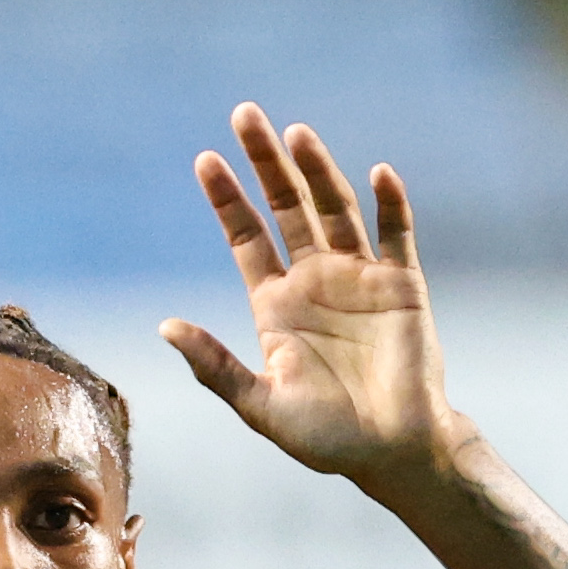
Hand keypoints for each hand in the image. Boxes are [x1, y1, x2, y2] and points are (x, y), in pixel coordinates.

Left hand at [163, 107, 461, 495]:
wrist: (395, 454)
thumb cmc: (327, 439)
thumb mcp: (261, 406)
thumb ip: (215, 366)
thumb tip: (164, 326)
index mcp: (276, 305)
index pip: (246, 237)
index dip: (226, 198)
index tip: (206, 159)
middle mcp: (315, 281)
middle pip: (286, 206)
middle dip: (266, 162)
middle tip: (244, 114)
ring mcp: (360, 278)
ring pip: (335, 209)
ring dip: (317, 169)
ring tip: (295, 132)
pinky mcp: (403, 285)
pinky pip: (397, 234)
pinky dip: (390, 204)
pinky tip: (378, 174)